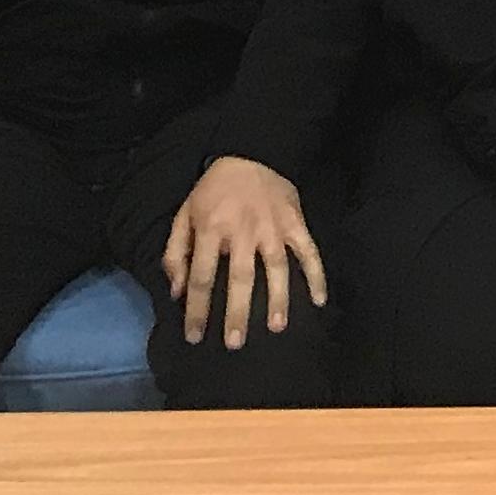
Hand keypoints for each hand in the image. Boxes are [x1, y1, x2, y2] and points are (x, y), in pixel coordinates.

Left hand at [163, 154, 325, 349]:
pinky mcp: (296, 222)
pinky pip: (309, 251)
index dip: (197, 309)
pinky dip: (316, 274)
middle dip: (237, 312)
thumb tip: (177, 291)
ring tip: (276, 327)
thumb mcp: (184, 214)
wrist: (251, 151)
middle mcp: (244, 231)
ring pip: (277, 268)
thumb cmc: (213, 190)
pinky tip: (319, 299)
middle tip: (235, 343)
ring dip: (277, 298)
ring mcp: (273, 227)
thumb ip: (176, 253)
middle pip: (240, 278)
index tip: (193, 336)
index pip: (203, 277)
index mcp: (212, 229)